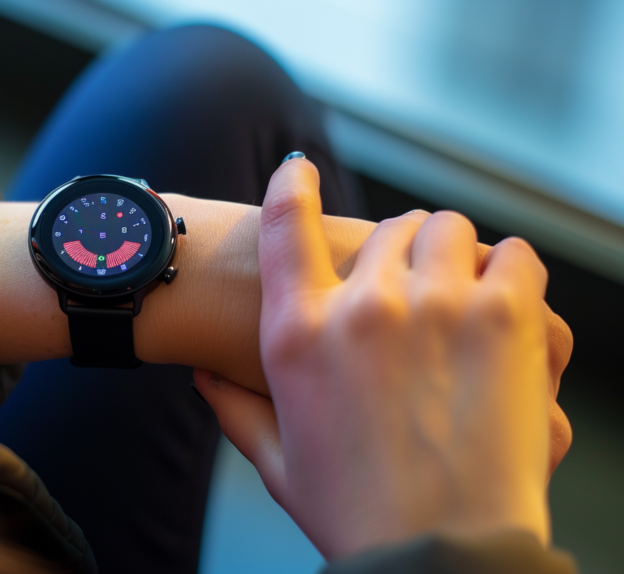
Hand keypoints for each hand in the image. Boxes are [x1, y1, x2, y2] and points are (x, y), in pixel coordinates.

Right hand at [194, 159, 565, 558]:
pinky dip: (508, 269)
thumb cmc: (354, 512)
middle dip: (399, 254)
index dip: (289, 187)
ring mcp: (431, 304)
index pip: (283, 225)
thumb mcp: (277, 461)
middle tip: (412, 291)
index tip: (295, 170)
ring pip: (446, 231)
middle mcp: (359, 306)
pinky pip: (510, 252)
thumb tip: (202, 373)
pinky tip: (501, 301)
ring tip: (459, 295)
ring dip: (452, 256)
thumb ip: (233, 407)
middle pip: (386, 230)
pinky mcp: (500, 314)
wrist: (436, 554)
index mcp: (298, 334)